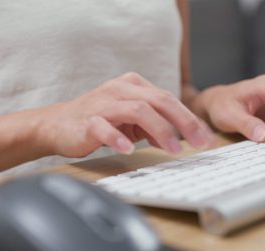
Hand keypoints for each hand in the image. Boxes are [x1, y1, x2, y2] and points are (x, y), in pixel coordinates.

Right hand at [36, 72, 215, 157]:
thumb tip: (180, 139)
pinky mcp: (87, 120)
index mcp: (134, 86)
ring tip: (173, 149)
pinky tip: (130, 150)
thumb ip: (154, 125)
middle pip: (160, 101)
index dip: (190, 118)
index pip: (169, 99)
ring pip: (138, 110)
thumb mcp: (131, 121)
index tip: (207, 138)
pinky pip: (104, 127)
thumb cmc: (98, 121)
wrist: (58, 124)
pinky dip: (118, 138)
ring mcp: (104, 104)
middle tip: (199, 143)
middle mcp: (121, 89)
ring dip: (160, 130)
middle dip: (184, 122)